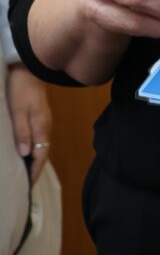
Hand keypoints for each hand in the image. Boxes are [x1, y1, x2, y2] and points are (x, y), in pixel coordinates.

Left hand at [6, 64, 52, 182]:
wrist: (29, 68)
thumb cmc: (21, 90)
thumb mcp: (18, 111)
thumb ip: (22, 132)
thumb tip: (26, 155)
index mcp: (41, 127)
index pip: (40, 155)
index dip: (34, 172)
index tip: (26, 187)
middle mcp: (46, 126)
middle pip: (43, 152)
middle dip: (34, 169)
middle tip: (23, 183)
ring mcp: (44, 120)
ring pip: (41, 145)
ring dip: (34, 159)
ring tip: (22, 171)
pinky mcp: (39, 115)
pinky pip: (38, 137)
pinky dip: (33, 148)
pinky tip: (24, 150)